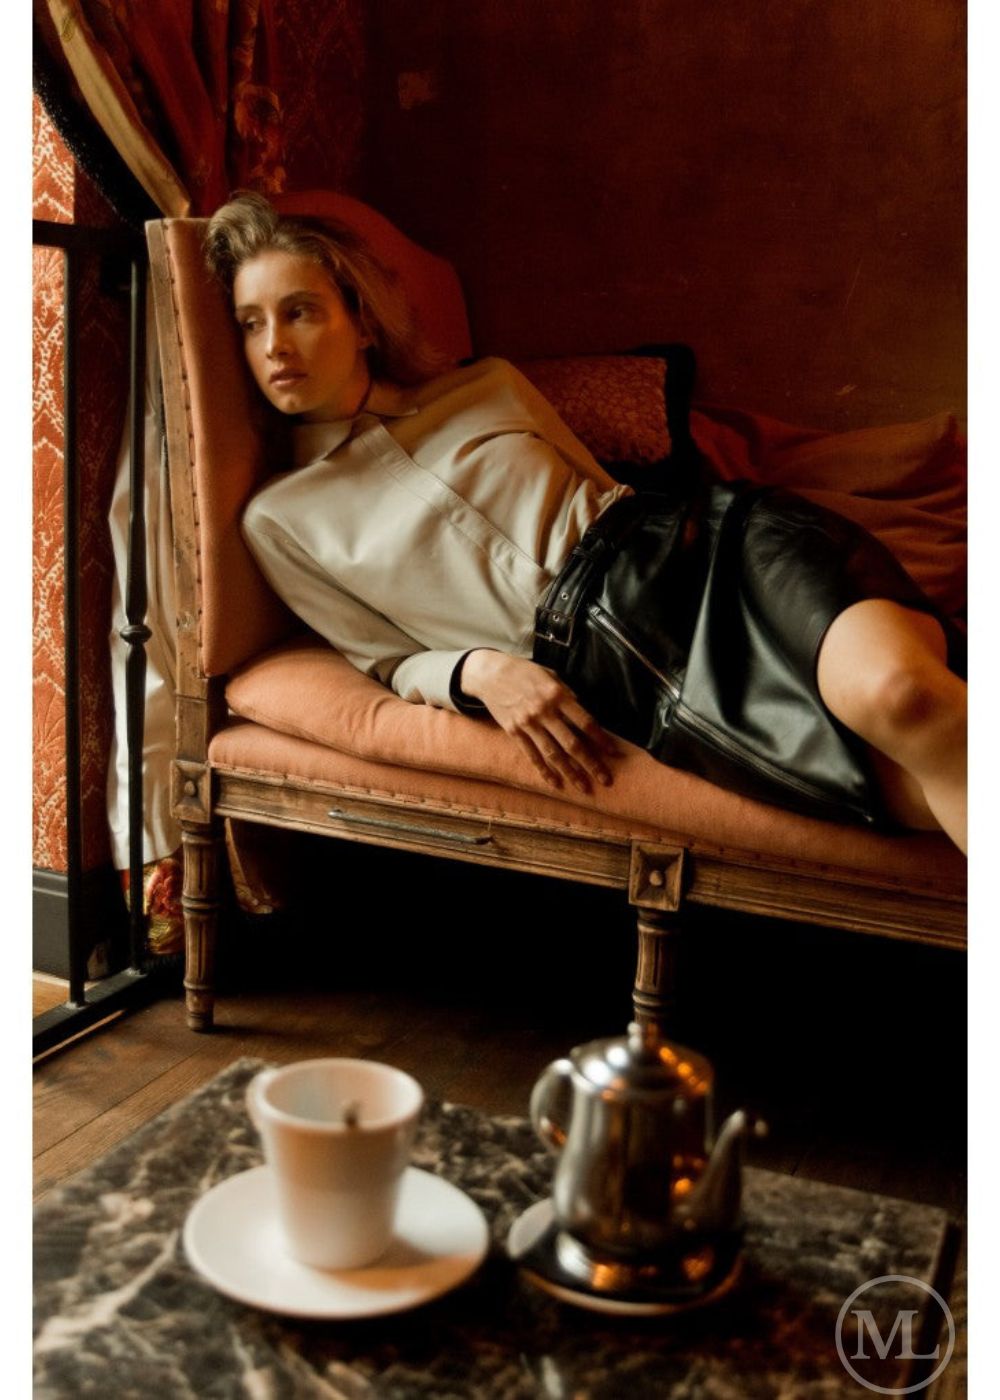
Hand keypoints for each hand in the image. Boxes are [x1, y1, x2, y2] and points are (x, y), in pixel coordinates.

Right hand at [457, 650, 618, 794]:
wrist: (490, 673)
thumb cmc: (525, 672)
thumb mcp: (550, 675)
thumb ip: (567, 694)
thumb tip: (582, 711)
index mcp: (557, 694)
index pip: (585, 721)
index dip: (600, 738)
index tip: (613, 752)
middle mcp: (544, 711)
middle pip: (572, 743)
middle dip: (591, 763)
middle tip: (605, 779)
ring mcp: (528, 723)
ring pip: (553, 754)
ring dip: (570, 773)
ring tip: (584, 787)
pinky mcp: (514, 732)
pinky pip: (531, 755)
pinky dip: (544, 771)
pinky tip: (555, 783)